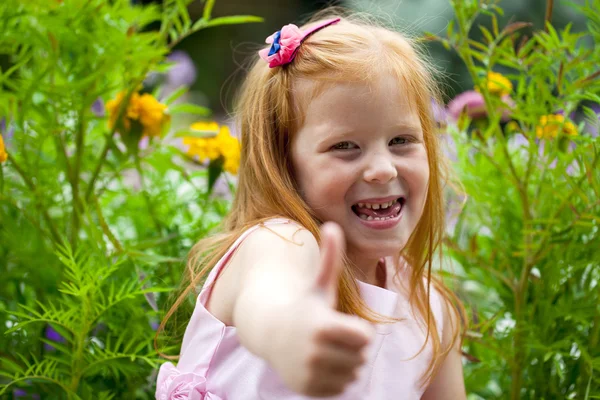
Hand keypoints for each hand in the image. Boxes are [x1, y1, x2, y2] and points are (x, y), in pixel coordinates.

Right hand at [267, 222, 373, 396]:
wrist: (270, 331)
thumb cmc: (303, 304)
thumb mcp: (318, 284)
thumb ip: (330, 257)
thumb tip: (333, 225)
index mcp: (322, 326)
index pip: (366, 338)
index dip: (357, 330)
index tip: (340, 321)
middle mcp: (314, 352)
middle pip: (360, 357)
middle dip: (351, 347)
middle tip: (331, 335)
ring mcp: (309, 373)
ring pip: (352, 374)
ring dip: (345, 362)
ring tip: (324, 348)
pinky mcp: (307, 389)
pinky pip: (340, 388)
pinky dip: (334, 378)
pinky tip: (318, 363)